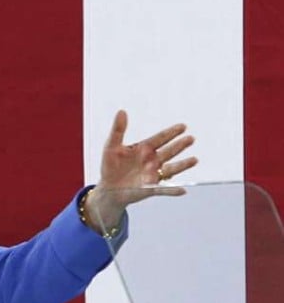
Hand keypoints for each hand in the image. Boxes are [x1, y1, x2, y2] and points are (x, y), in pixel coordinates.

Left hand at [84, 110, 197, 232]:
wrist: (108, 188)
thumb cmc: (110, 166)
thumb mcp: (111, 146)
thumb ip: (118, 130)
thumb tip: (121, 111)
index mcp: (144, 148)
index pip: (160, 138)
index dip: (171, 133)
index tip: (183, 126)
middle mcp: (152, 160)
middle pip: (169, 151)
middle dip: (179, 145)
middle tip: (191, 138)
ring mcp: (153, 175)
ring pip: (171, 169)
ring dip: (182, 165)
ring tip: (194, 160)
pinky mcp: (150, 188)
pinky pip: (163, 190)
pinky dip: (172, 191)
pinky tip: (182, 190)